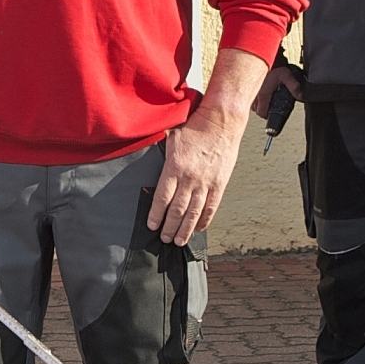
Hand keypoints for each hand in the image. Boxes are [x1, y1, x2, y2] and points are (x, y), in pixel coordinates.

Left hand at [148, 48, 264, 243]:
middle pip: (177, 210)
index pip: (162, 198)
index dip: (156, 215)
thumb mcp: (170, 136)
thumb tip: (144, 157)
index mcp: (175, 167)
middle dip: (169, 227)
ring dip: (185, 229)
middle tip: (164, 239)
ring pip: (194, 213)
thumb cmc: (195, 126)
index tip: (152, 226)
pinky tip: (198, 228)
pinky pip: (211, 207)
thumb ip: (158, 151)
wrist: (221, 122)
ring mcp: (206, 182)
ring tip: (179, 241)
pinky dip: (204, 220)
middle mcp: (190, 178)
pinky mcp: (219, 184)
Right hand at [250, 60, 303, 115]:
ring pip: (251, 104)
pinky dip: (252, 96)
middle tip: (270, 105)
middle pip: (256, 110)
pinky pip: (248, 96)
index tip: (272, 112)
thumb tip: (300, 95)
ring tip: (265, 99)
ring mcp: (249, 90)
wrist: (260, 56)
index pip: (262, 113)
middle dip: (263, 109)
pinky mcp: (246, 85)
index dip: (268, 115)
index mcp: (263, 95)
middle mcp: (254, 94)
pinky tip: (259, 91)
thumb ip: (294, 86)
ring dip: (258, 104)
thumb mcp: (286, 75)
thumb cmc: (271, 65)